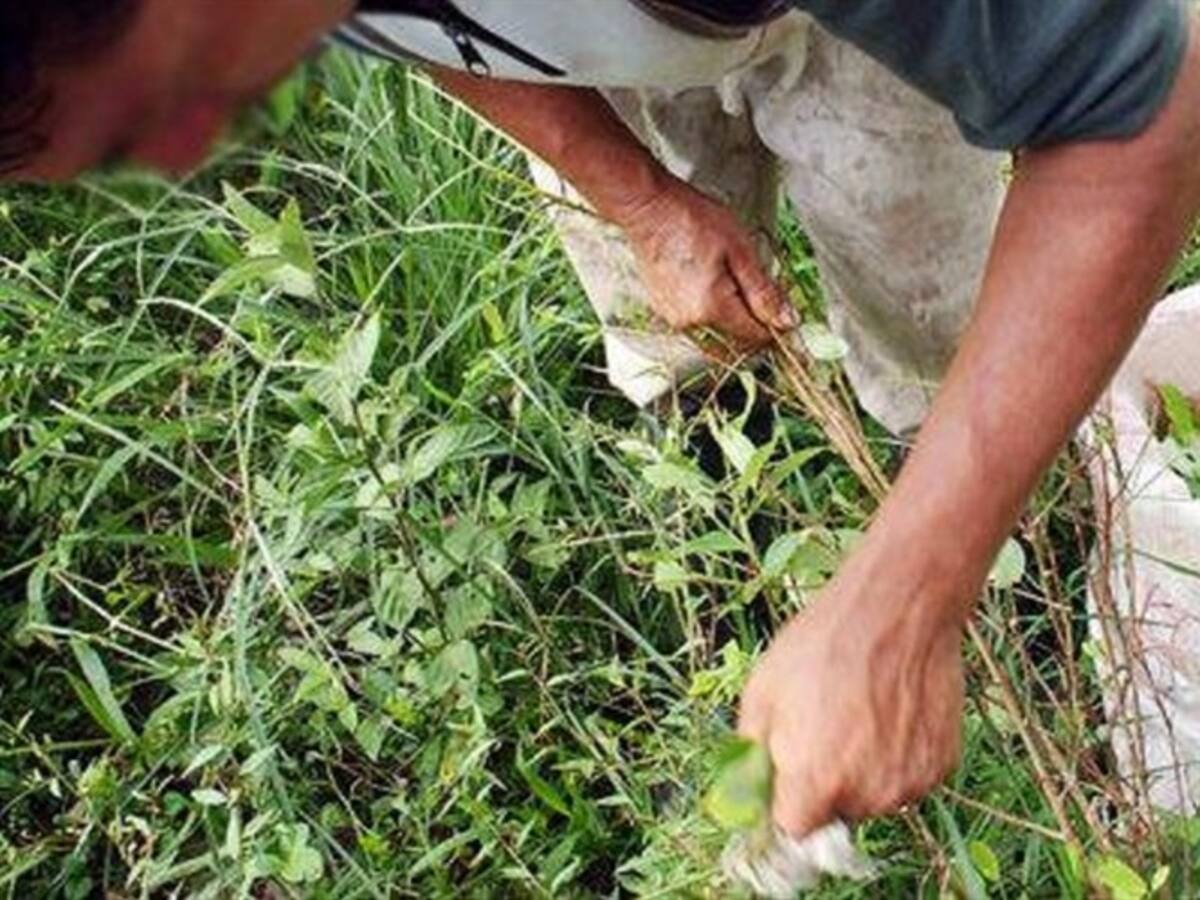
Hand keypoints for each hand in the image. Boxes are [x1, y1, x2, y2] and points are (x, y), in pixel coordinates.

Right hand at [615, 178, 795, 349]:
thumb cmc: (692, 220)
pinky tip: (711, 278)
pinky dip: (711, 308)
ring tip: (731, 275)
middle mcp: (690, 322)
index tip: (783, 306)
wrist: (649, 209)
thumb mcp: (741, 251)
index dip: (775, 326)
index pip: (754, 336)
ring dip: (732, 314)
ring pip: (717, 331)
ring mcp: (673, 318)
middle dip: (753, 319)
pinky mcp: (664, 309)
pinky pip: (697, 320)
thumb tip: (787, 322)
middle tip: (759, 284)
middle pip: (735, 337)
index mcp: (712, 309)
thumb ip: (764, 292)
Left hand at [737, 560, 966, 835]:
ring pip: (872, 796)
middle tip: (823, 726)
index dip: (786, 802)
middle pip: (834, 813)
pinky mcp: (941, 765)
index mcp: (815, 782)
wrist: (897, 610)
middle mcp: (866, 795)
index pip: (794, 830)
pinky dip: (895, 756)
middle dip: (823, 782)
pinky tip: (889, 711)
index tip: (786, 777)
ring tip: (858, 710)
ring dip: (861, 770)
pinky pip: (905, 776)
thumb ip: (751, 755)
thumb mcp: (761, 692)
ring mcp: (909, 783)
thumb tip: (748, 793)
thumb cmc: (822, 645)